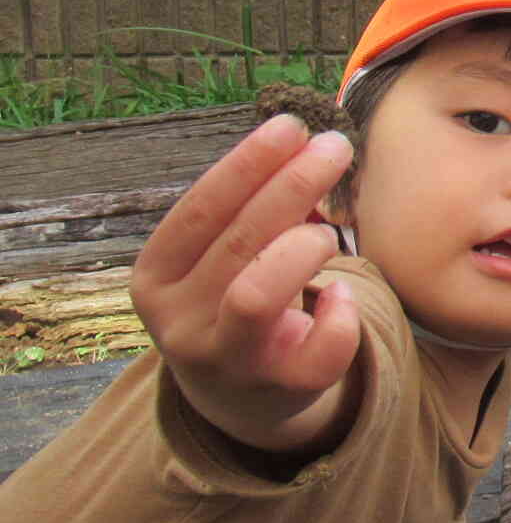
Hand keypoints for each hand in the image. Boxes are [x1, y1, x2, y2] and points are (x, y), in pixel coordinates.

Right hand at [130, 114, 362, 453]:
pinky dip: (341, 316)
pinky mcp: (278, 390)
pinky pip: (318, 353)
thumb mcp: (220, 257)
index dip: (247, 163)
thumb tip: (305, 143)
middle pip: (237, 241)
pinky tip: (342, 295)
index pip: (199, 209)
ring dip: (302, 248)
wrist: (239, 396)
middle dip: (293, 185)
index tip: (290, 125)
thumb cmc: (233, 299)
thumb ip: (249, 209)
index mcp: (156, 275)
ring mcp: (225, 360)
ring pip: (256, 294)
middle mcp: (178, 321)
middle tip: (336, 146)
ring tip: (328, 235)